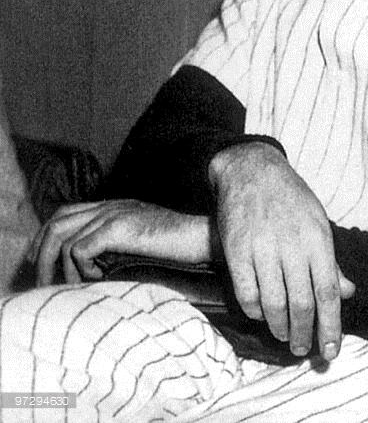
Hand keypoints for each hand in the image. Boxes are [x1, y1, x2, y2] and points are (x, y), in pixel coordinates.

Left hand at [32, 199, 210, 285]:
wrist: (202, 236)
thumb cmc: (179, 244)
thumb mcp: (142, 239)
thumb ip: (118, 244)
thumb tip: (92, 267)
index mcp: (115, 206)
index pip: (66, 213)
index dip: (47, 237)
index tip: (42, 262)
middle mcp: (110, 206)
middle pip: (56, 222)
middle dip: (42, 253)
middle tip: (42, 279)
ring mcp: (113, 214)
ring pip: (61, 235)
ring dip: (55, 265)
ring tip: (63, 286)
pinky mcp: (118, 228)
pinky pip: (79, 249)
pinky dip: (80, 267)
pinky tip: (97, 277)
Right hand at [209, 141, 353, 360]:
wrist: (253, 171)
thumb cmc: (292, 200)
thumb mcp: (319, 223)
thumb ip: (331, 261)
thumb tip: (348, 292)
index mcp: (318, 238)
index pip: (328, 291)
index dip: (331, 325)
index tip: (332, 349)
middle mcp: (292, 245)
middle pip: (302, 302)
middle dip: (305, 334)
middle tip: (305, 350)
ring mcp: (262, 248)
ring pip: (273, 303)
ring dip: (280, 326)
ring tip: (285, 336)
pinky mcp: (236, 250)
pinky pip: (246, 293)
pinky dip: (255, 311)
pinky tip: (261, 315)